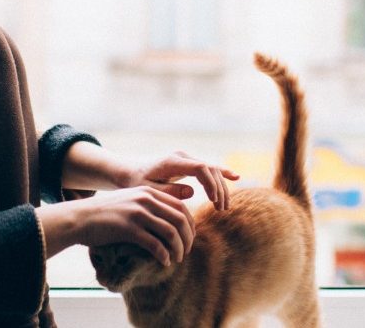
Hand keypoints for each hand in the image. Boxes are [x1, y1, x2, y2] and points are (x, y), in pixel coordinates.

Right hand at [38, 186, 193, 265]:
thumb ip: (149, 205)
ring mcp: (137, 213)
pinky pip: (155, 244)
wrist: (81, 217)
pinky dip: (164, 255)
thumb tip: (170, 220)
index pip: (181, 207)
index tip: (188, 238)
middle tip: (186, 251)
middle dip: (187, 238)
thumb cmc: (106, 213)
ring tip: (177, 258)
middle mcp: (146, 200)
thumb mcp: (130, 200)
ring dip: (178, 249)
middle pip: (179, 220)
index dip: (189, 224)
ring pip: (171, 233)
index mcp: (149, 192)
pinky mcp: (129, 229)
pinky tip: (163, 261)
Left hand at [123, 151, 241, 210]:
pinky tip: (236, 177)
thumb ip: (168, 192)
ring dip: (220, 187)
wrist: (128, 172)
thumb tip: (192, 192)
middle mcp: (182, 156)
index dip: (211, 184)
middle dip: (219, 189)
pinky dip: (222, 173)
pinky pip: (208, 167)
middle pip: (210, 168)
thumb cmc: (135, 183)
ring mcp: (186, 158)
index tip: (214, 201)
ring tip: (222, 207)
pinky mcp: (188, 163)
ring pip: (212, 169)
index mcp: (172, 161)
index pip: (200, 168)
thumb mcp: (148, 190)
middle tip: (221, 209)